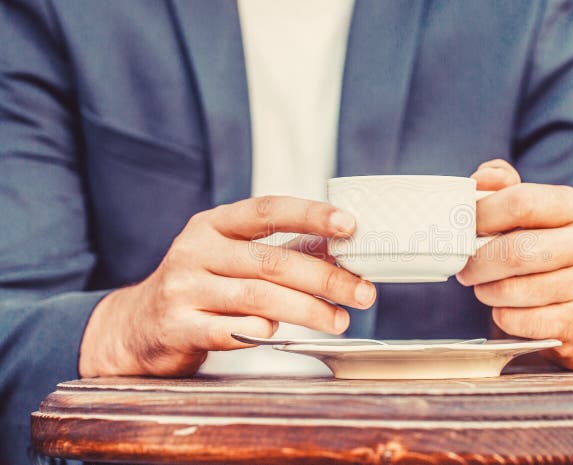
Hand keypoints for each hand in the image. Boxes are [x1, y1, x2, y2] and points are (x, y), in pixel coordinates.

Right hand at [79, 196, 376, 376]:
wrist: (137, 325)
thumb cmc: (201, 285)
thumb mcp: (230, 256)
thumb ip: (277, 253)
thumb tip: (343, 255)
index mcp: (213, 224)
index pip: (268, 210)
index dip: (311, 215)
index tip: (349, 225)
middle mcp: (197, 250)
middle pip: (273, 261)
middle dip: (326, 278)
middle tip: (362, 293)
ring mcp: (184, 288)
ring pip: (259, 298)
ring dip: (308, 311)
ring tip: (339, 321)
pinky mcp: (179, 327)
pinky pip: (232, 331)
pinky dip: (263, 333)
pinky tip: (281, 335)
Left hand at [456, 160, 572, 369]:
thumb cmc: (554, 256)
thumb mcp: (539, 214)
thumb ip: (506, 189)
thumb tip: (480, 179)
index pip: (521, 202)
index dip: (483, 215)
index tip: (466, 228)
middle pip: (514, 252)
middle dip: (478, 262)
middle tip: (466, 268)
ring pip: (513, 290)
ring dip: (487, 291)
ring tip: (486, 287)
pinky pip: (520, 320)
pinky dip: (503, 316)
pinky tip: (510, 309)